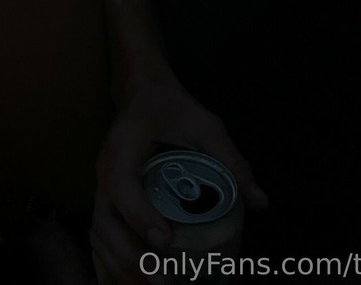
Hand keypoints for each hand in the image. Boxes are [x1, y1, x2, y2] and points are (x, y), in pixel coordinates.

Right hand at [90, 78, 267, 283]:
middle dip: (132, 258)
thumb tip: (261, 202)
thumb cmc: (171, 107)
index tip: (166, 240)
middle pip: (105, 223)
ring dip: (122, 269)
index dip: (141, 216)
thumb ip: (231, 160)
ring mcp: (100, 189)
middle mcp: (104, 173)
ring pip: (99, 237)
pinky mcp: (105, 202)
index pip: (124, 186)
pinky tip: (130, 284)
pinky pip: (100, 240)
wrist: (142, 94)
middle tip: (165, 283)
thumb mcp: (205, 125)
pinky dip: (110, 266)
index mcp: (124, 149)